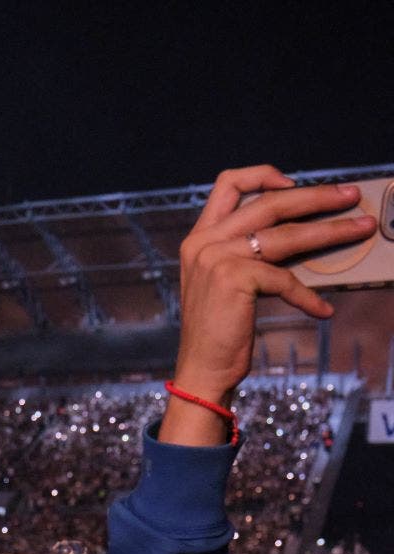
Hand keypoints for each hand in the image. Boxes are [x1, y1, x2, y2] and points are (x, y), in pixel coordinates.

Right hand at [165, 169, 372, 437]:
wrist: (201, 371)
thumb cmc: (218, 333)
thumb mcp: (225, 283)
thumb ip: (244, 253)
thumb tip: (298, 234)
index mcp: (200, 237)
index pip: (228, 184)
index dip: (263, 175)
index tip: (294, 183)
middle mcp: (206, 242)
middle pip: (270, 202)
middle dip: (317, 196)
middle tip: (351, 196)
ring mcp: (218, 258)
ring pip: (286, 234)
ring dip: (330, 231)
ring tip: (360, 229)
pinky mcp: (235, 279)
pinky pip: (285, 279)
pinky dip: (308, 297)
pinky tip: (323, 310)